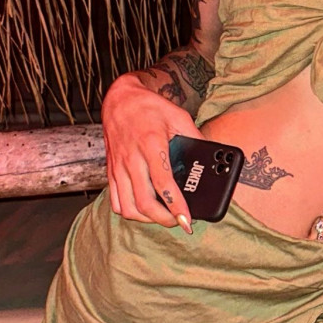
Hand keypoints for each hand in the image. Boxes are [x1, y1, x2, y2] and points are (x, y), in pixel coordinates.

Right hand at [101, 74, 204, 230]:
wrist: (120, 100)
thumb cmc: (150, 108)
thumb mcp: (178, 116)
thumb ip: (195, 137)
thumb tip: (211, 155)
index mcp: (151, 144)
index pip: (163, 183)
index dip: (176, 205)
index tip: (186, 219)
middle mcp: (132, 159)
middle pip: (144, 202)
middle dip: (163, 219)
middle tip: (179, 222)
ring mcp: (119, 167)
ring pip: (128, 207)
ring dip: (147, 219)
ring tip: (163, 217)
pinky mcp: (111, 172)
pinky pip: (116, 201)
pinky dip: (130, 212)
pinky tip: (143, 210)